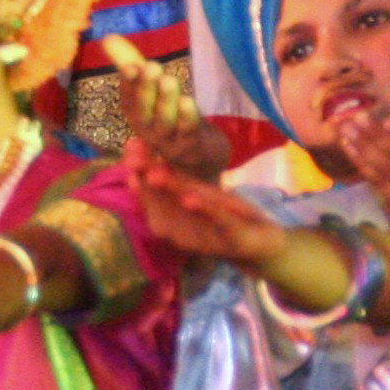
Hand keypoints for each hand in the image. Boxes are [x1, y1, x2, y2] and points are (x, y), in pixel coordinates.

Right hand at [101, 36, 229, 182]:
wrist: (200, 155)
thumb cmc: (172, 118)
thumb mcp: (152, 92)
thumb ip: (133, 65)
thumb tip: (108, 37)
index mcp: (138, 118)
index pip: (128, 101)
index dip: (128, 84)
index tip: (131, 66)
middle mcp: (148, 132)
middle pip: (144, 112)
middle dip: (146, 90)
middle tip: (151, 67)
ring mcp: (169, 143)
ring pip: (164, 122)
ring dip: (165, 101)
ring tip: (169, 79)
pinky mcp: (191, 147)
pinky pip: (187, 132)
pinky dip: (187, 117)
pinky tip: (188, 101)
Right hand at [124, 143, 288, 268]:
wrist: (259, 244)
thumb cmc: (225, 215)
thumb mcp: (199, 194)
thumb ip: (176, 180)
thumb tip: (151, 157)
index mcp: (172, 216)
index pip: (150, 191)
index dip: (138, 170)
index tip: (130, 145)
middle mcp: (179, 229)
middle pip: (158, 203)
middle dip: (143, 182)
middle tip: (131, 160)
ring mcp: (201, 237)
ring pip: (179, 214)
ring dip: (166, 195)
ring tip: (153, 175)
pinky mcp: (228, 237)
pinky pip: (215, 222)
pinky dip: (202, 211)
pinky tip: (189, 199)